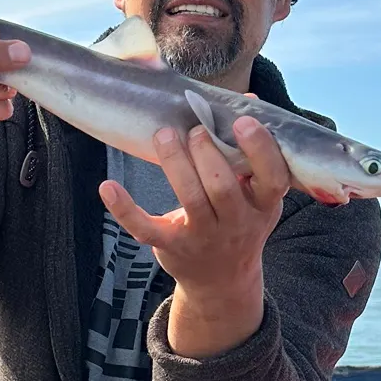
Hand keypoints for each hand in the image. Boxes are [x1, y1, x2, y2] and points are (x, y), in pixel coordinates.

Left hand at [99, 116, 288, 356]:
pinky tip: (108, 186)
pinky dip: (125, 209)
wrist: (222, 280)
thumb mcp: (257, 194)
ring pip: (190, 201)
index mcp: (263, 205)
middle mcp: (236, 224)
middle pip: (223, 188)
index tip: (242, 121)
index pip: (272, 178)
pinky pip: (146, 228)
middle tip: (195, 129)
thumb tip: (246, 99)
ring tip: (164, 135)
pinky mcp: (171, 246)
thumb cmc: (239, 221)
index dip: (260, 150)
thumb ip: (252, 151)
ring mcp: (203, 238)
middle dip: (207, 153)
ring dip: (175, 164)